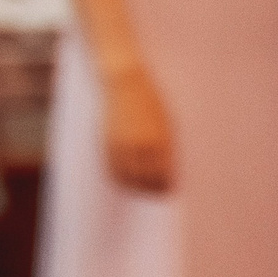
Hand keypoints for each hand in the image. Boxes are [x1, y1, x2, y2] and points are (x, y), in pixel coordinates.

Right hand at [101, 66, 174, 192]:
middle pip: (147, 180)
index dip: (165, 187)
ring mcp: (123, 145)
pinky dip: (119, 178)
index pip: (164, 175)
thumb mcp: (167, 122)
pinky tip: (124, 178)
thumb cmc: (150, 101)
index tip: (167, 191)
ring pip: (128, 178)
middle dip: (151, 190)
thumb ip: (168, 146)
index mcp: (162, 141)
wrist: (124, 83)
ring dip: (135, 187)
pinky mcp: (107, 142)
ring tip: (139, 188)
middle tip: (154, 194)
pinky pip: (113, 169)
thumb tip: (170, 169)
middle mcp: (142, 146)